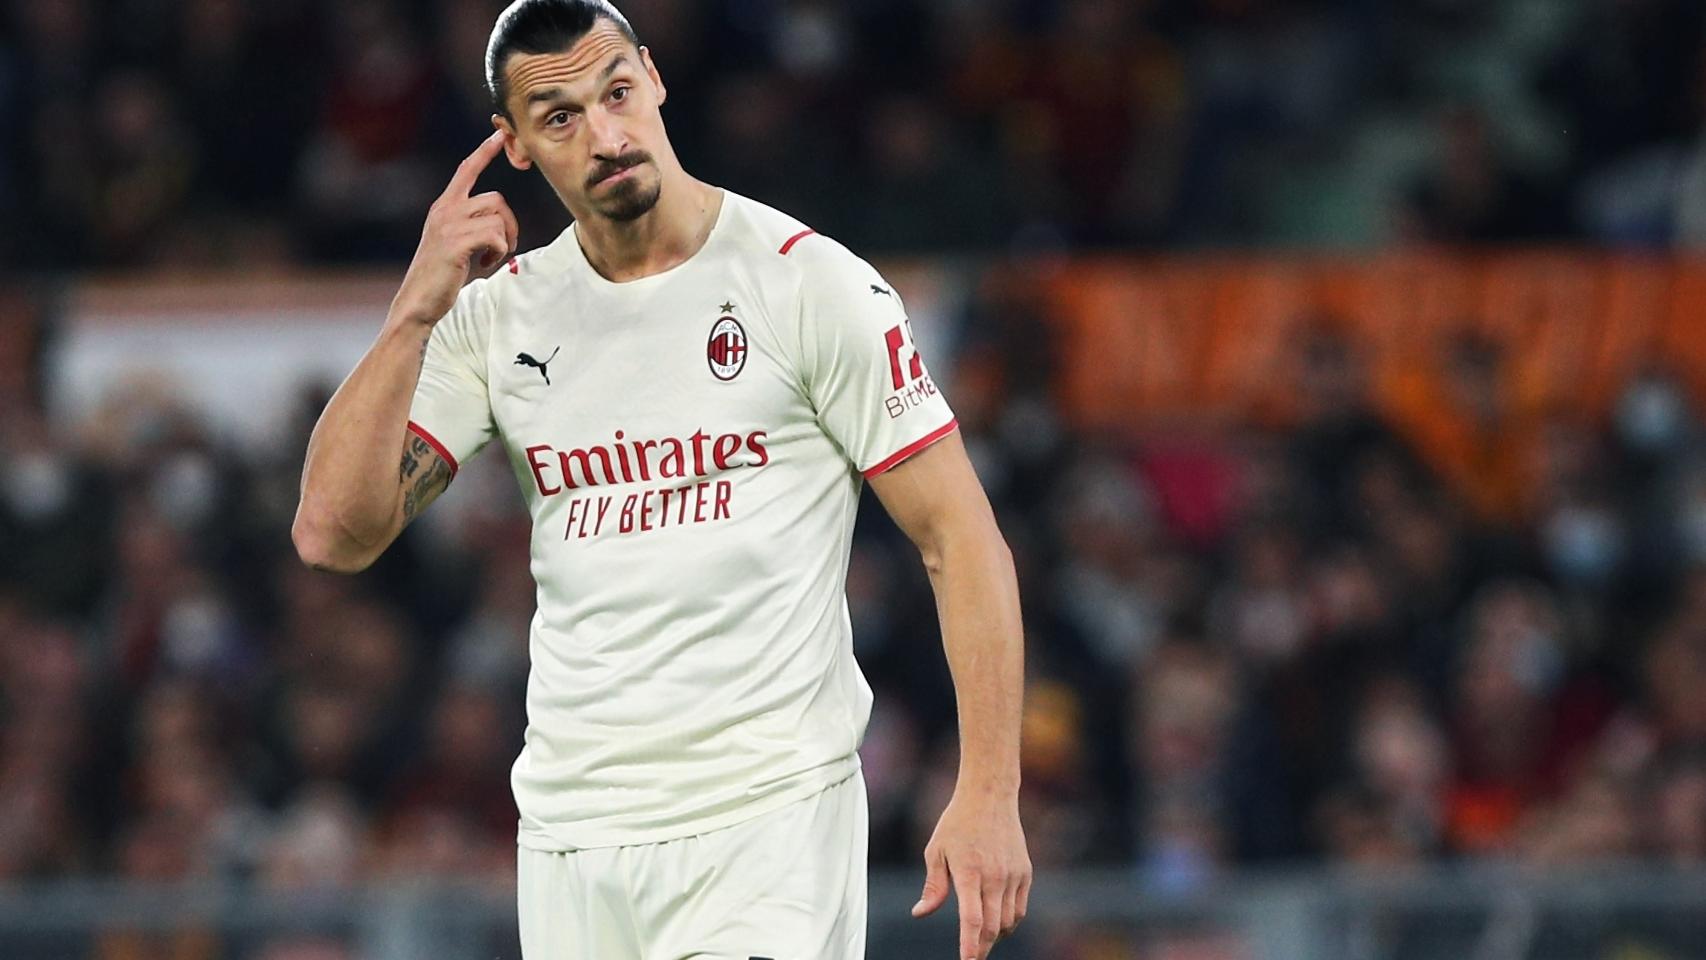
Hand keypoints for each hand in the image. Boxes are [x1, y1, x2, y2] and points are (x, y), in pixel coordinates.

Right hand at [392, 131, 518, 325]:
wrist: (418, 301)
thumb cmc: (439, 276)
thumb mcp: (453, 242)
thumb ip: (470, 226)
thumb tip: (498, 226)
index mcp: (444, 206)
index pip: (467, 169)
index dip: (485, 151)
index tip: (500, 134)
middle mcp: (445, 210)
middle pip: (497, 199)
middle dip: (510, 224)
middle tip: (506, 247)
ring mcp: (449, 225)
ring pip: (498, 218)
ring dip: (505, 240)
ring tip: (491, 257)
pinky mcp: (456, 243)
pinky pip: (495, 237)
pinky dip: (499, 252)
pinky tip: (485, 264)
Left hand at [911, 786, 1030, 959]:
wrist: (990, 796)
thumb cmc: (958, 822)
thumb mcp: (936, 850)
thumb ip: (933, 886)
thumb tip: (921, 913)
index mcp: (970, 872)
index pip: (973, 919)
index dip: (970, 945)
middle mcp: (995, 876)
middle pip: (993, 926)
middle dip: (982, 946)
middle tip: (972, 956)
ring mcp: (1013, 874)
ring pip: (1009, 920)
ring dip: (996, 935)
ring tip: (982, 939)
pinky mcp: (1025, 872)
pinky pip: (1020, 907)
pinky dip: (1010, 921)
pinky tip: (998, 922)